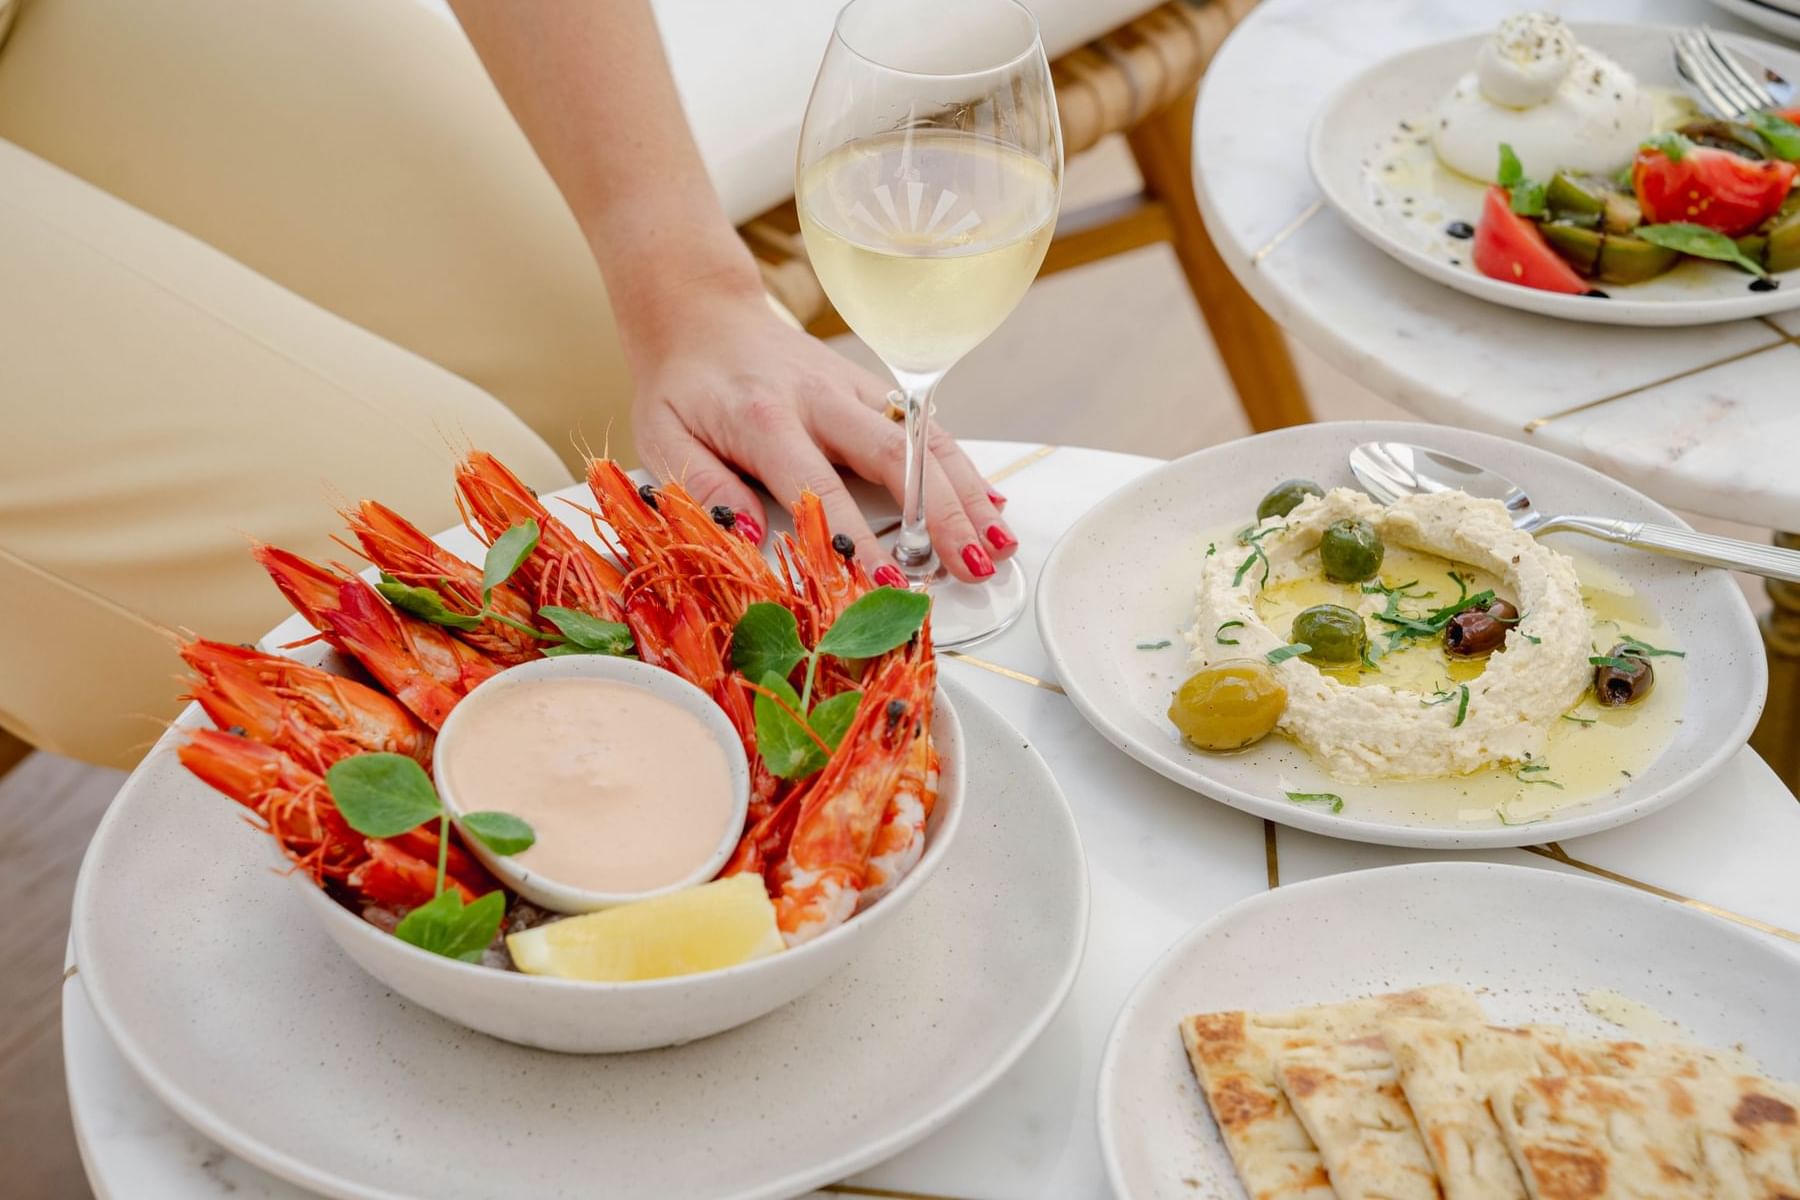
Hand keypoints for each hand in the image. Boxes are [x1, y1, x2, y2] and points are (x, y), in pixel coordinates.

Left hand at [629, 289, 1017, 582]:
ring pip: (924, 439)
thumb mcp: (664, 441)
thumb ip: (704, 491)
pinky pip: (925, 427)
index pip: (819, 488)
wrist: (700, 314)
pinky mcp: (870, 387)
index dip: (857, 539)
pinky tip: (991, 502)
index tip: (887, 581)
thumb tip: (750, 542)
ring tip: (1000, 540)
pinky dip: (962, 465)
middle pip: (896, 456)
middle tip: (972, 563)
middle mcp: (819, 399)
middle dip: (941, 513)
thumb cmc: (682, 387)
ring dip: (968, 492)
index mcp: (765, 418)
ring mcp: (853, 389)